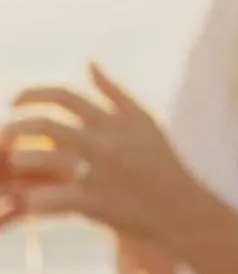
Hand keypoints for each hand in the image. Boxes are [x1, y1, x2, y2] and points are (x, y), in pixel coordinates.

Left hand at [0, 65, 198, 241]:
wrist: (183, 210)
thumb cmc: (162, 164)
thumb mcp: (143, 121)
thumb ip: (114, 92)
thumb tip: (89, 63)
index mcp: (112, 121)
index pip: (62, 96)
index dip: (31, 94)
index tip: (14, 103)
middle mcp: (105, 143)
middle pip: (46, 125)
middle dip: (16, 128)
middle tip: (5, 135)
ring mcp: (102, 174)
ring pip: (47, 159)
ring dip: (22, 159)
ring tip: (13, 164)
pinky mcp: (100, 204)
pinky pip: (58, 199)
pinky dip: (38, 200)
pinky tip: (28, 201)